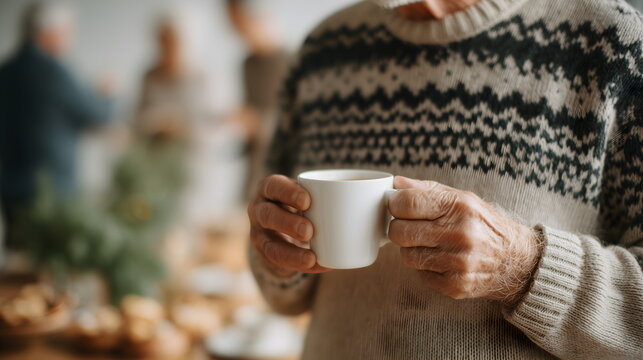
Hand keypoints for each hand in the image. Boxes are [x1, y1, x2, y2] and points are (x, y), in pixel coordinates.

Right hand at [248, 175, 329, 276]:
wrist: (287, 225)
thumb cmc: (308, 203)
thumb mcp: (313, 193)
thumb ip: (338, 192)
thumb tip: (382, 195)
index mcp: (270, 188)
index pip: (273, 186)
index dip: (287, 192)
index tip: (308, 201)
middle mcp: (259, 209)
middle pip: (267, 215)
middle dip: (287, 223)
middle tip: (310, 230)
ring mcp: (259, 234)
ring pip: (268, 245)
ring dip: (290, 252)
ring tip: (311, 257)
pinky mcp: (266, 255)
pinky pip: (280, 264)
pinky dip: (300, 266)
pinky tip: (319, 265)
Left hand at [388, 176, 542, 305]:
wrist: (516, 261)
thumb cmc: (483, 224)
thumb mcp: (461, 198)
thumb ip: (425, 189)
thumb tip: (394, 183)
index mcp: (459, 207)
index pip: (407, 203)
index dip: (394, 204)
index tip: (397, 206)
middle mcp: (460, 234)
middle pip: (399, 232)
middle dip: (399, 228)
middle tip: (410, 226)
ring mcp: (458, 262)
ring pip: (406, 256)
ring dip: (412, 249)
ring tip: (429, 243)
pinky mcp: (455, 285)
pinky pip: (419, 274)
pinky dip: (425, 268)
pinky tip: (441, 260)